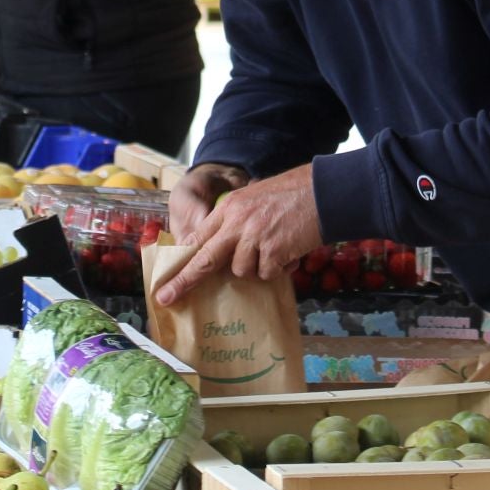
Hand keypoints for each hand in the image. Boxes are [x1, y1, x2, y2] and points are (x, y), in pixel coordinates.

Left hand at [154, 164, 321, 307]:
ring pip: (242, 271)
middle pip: (205, 260)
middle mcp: (237, 222)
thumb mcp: (254, 198)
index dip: (182, 260)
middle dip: (184, 281)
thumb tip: (225, 253)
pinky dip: (280, 268)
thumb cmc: (292, 195)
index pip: (199, 238)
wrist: (322, 191)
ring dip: (259, 267)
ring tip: (277, 248)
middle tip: (167, 297)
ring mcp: (254, 237)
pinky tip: (290, 251)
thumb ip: (237, 221)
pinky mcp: (273, 251)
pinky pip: (268, 273)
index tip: (167, 278)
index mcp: (229, 208)